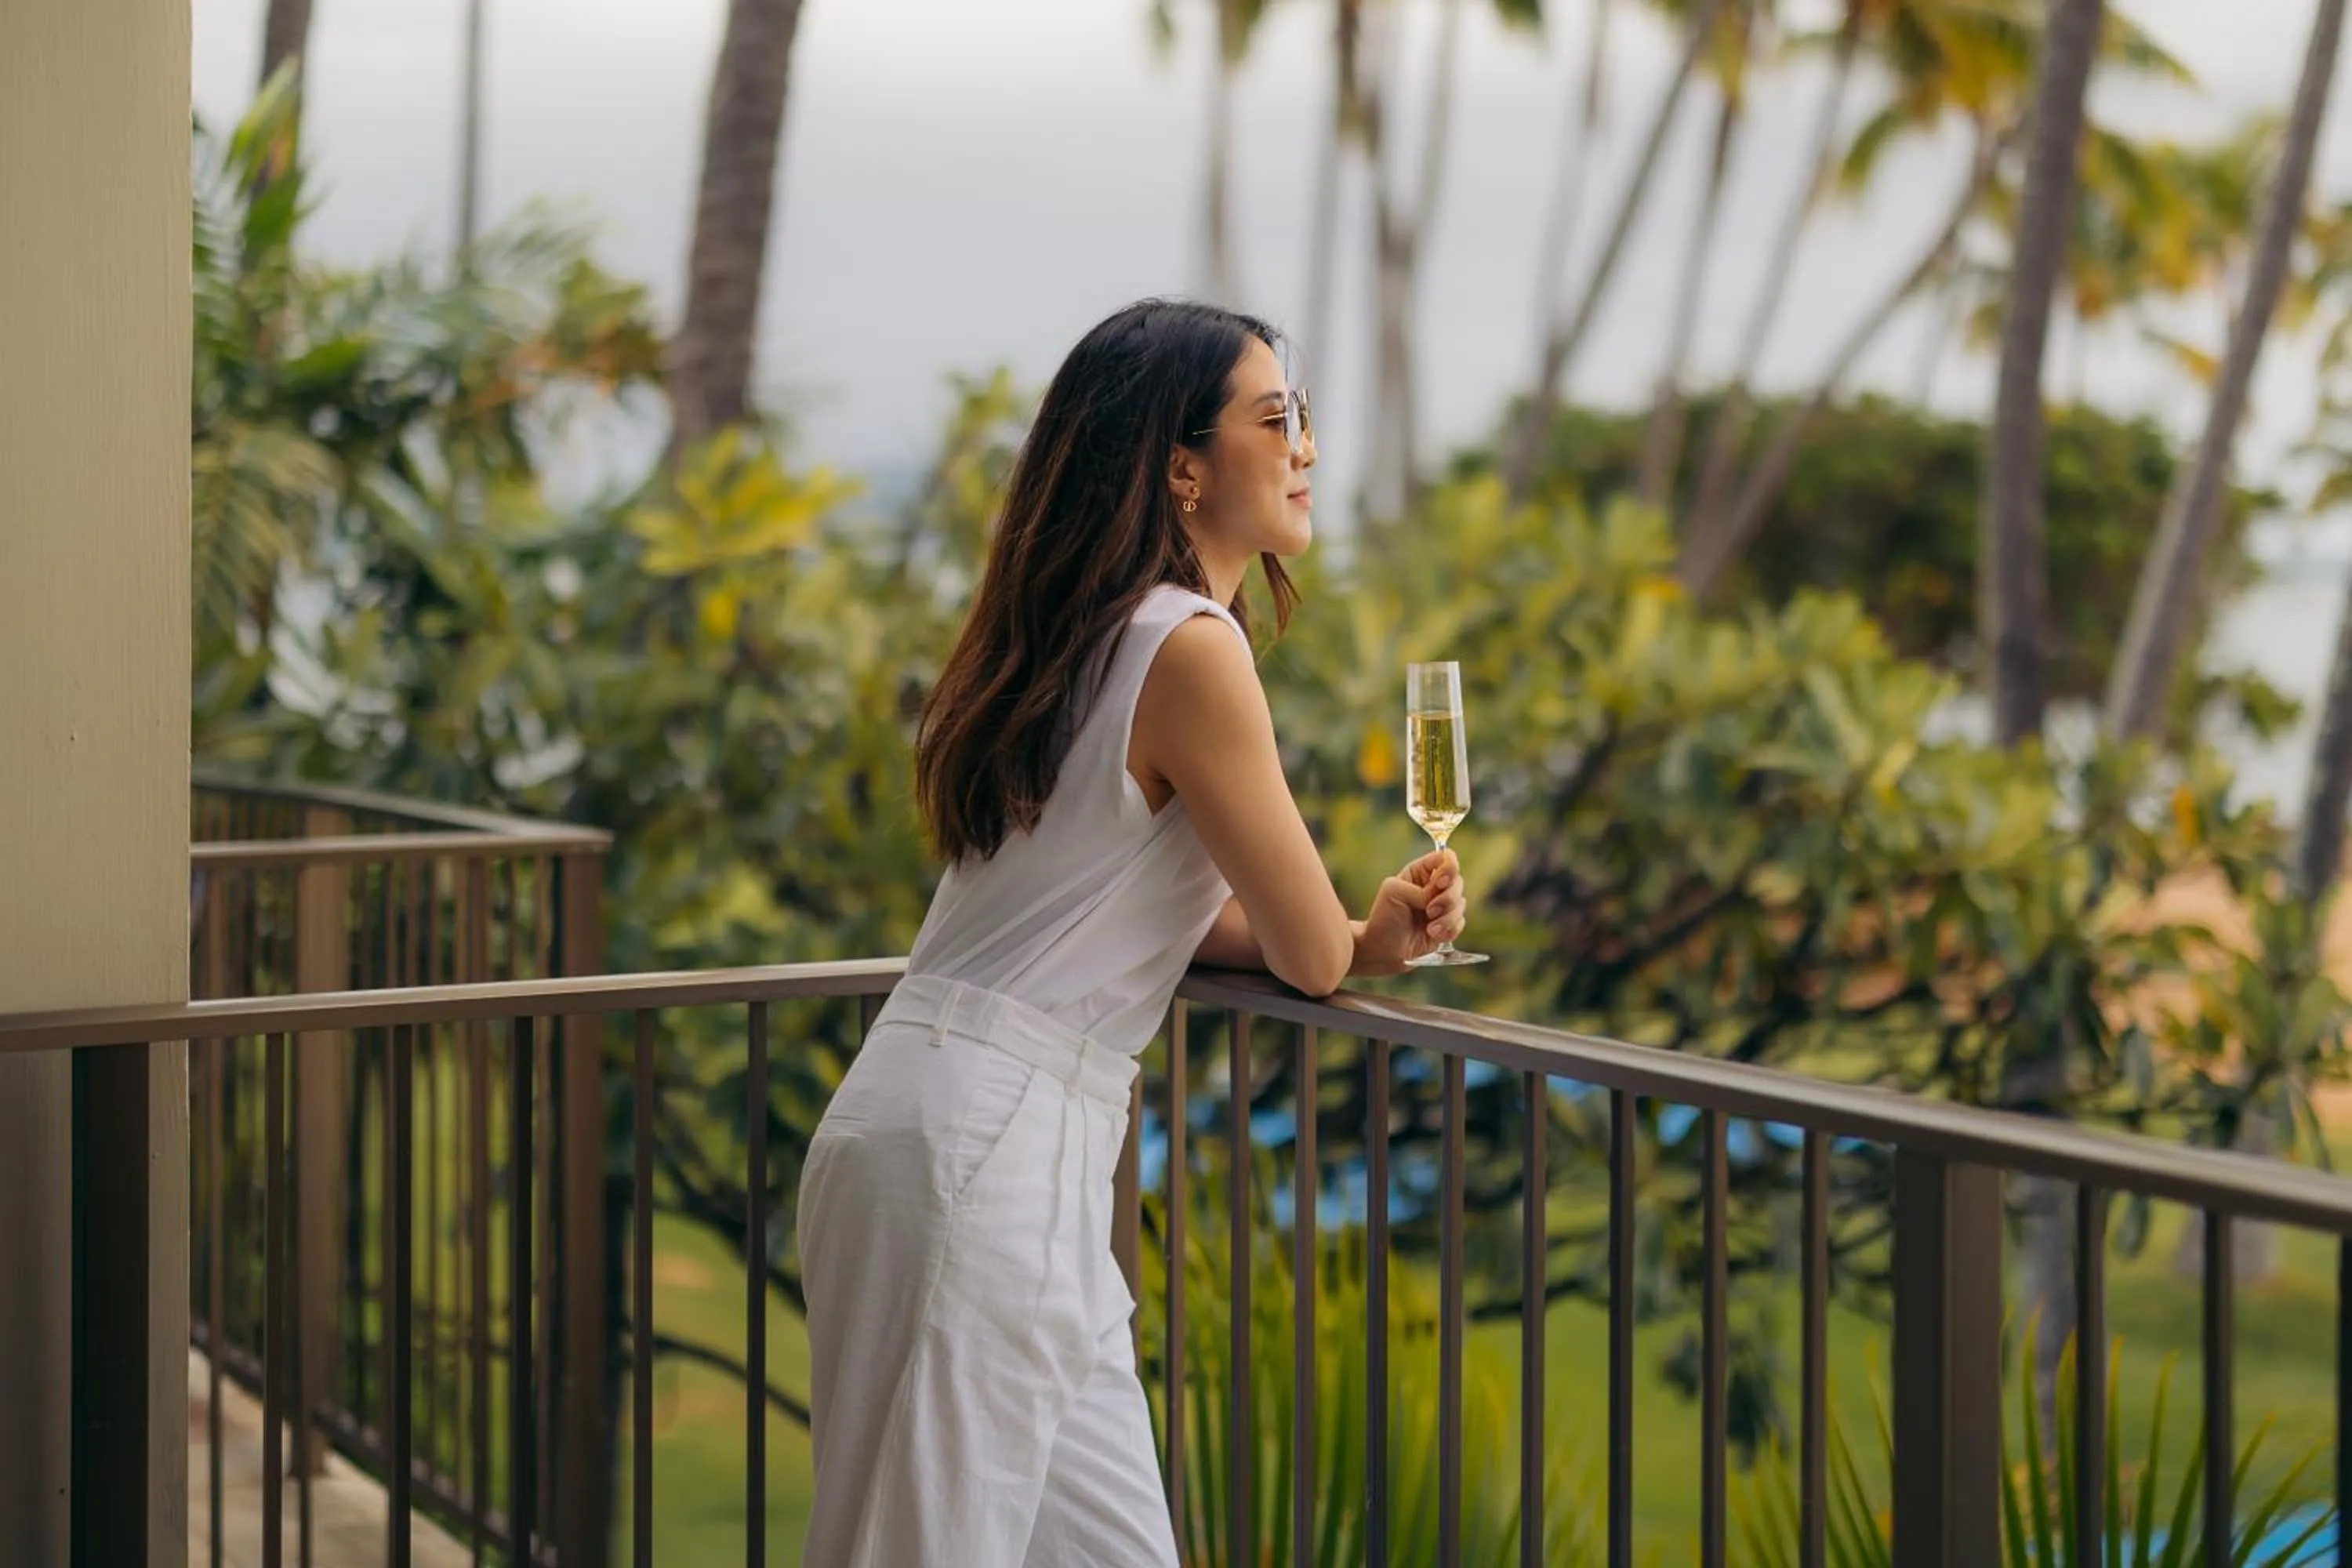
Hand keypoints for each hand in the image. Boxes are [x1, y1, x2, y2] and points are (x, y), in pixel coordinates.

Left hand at [1352, 848, 1469, 975]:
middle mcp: (1434, 886)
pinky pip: (1461, 923)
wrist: (1384, 948)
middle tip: (1430, 910)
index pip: (1445, 858)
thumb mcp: (1393, 892)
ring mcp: (1442, 906)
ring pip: (1461, 904)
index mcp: (1421, 872)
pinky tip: (1433, 934)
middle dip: (1447, 898)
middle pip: (1458, 881)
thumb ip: (1419, 888)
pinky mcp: (1447, 924)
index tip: (1439, 882)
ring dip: (1447, 918)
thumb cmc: (1384, 916)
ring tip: (1430, 928)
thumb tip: (1438, 895)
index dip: (1449, 868)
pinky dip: (1449, 930)